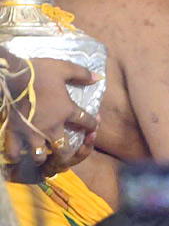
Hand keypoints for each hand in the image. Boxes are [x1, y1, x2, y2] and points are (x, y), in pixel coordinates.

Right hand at [4, 55, 99, 180]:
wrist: (13, 76)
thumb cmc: (40, 72)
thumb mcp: (64, 68)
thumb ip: (82, 74)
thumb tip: (98, 77)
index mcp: (66, 111)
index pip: (86, 122)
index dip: (92, 125)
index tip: (94, 126)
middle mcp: (51, 126)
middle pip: (63, 149)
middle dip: (66, 153)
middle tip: (65, 150)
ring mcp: (32, 132)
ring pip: (39, 156)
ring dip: (42, 157)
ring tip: (42, 154)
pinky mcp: (14, 132)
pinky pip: (14, 152)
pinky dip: (16, 156)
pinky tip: (18, 154)